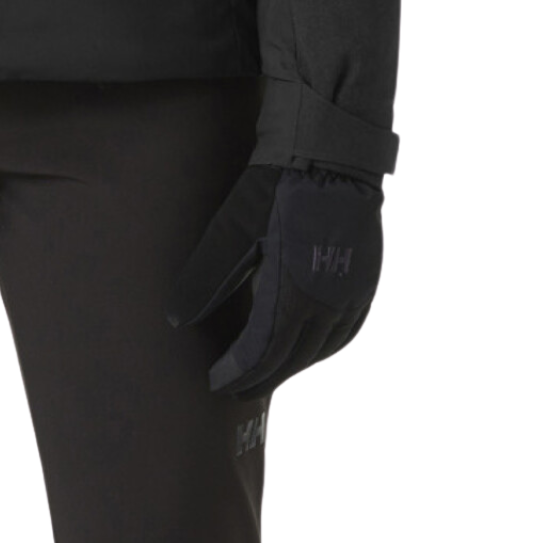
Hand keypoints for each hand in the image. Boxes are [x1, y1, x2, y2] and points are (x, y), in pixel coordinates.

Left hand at [165, 162, 383, 396]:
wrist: (332, 153)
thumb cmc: (277, 186)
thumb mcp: (234, 229)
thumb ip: (207, 279)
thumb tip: (175, 319)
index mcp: (292, 296)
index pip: (260, 353)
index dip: (236, 372)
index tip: (215, 383)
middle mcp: (327, 304)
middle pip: (291, 359)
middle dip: (261, 377)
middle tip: (236, 389)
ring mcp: (352, 295)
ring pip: (320, 350)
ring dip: (291, 366)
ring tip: (266, 371)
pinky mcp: (366, 281)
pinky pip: (345, 331)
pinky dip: (322, 348)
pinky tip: (307, 346)